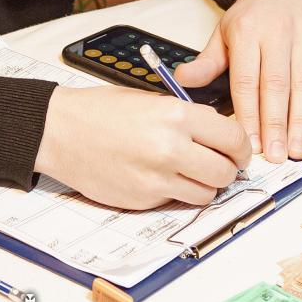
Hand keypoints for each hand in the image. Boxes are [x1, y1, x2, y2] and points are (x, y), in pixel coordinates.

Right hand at [33, 85, 248, 208]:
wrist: (60, 131)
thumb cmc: (99, 111)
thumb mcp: (150, 99)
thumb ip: (187, 117)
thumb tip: (219, 133)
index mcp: (176, 116)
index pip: (233, 138)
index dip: (241, 147)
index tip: (238, 150)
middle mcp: (171, 148)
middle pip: (226, 172)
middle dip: (227, 170)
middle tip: (218, 164)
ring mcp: (157, 178)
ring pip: (206, 194)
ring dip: (204, 185)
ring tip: (188, 172)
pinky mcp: (143, 199)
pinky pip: (177, 202)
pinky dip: (176, 193)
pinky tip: (160, 177)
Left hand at [173, 0, 301, 164]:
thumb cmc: (253, 14)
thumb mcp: (224, 32)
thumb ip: (207, 61)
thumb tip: (182, 82)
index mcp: (247, 33)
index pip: (246, 80)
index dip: (248, 114)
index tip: (248, 143)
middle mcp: (278, 35)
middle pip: (276, 86)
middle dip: (275, 125)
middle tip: (275, 155)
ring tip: (298, 149)